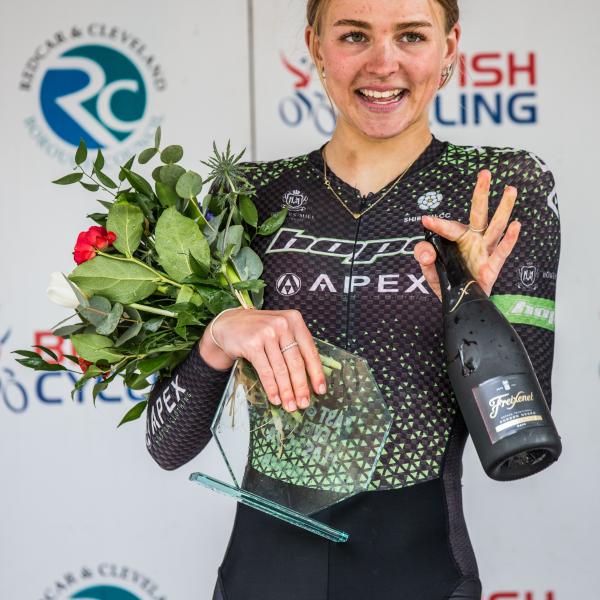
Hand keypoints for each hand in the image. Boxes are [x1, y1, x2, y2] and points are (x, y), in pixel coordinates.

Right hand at [199, 308, 326, 412]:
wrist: (228, 324)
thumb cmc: (258, 330)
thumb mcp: (280, 331)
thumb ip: (294, 346)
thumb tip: (309, 378)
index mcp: (294, 320)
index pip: (309, 350)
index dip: (316, 372)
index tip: (320, 390)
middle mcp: (282, 324)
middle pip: (296, 362)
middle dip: (301, 386)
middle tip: (304, 403)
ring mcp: (267, 333)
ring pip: (281, 369)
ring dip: (286, 391)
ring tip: (290, 406)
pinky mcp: (252, 344)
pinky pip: (265, 371)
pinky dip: (271, 388)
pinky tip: (275, 398)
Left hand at [414, 169, 521, 299]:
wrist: (460, 302)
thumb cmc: (447, 281)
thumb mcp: (428, 270)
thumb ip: (424, 259)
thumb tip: (426, 252)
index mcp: (457, 239)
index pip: (448, 228)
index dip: (438, 224)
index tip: (425, 220)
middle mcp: (473, 241)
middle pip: (479, 214)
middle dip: (481, 193)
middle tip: (485, 172)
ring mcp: (484, 252)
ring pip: (495, 227)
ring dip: (503, 208)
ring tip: (510, 189)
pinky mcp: (492, 266)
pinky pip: (502, 251)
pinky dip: (509, 239)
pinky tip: (515, 224)